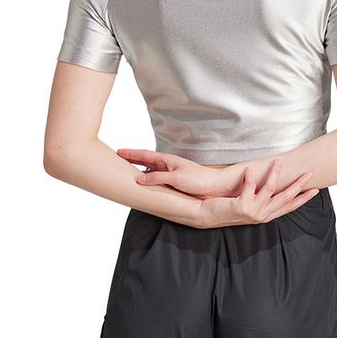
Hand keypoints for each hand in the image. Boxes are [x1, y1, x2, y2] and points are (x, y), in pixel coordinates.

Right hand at [116, 148, 238, 198]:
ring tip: (127, 170)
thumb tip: (139, 179)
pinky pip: (157, 178)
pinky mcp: (176, 182)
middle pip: (146, 160)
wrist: (217, 186)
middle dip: (132, 159)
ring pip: (151, 169)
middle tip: (119, 158)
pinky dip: (148, 178)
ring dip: (139, 168)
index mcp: (168, 161)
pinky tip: (146, 182)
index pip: (145, 155)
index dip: (131, 154)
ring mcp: (172, 173)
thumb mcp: (176, 177)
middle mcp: (168, 165)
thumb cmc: (200, 179)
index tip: (119, 151)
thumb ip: (157, 177)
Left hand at [192, 158, 318, 228]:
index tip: (315, 190)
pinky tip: (250, 168)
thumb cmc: (229, 208)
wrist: (209, 216)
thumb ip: (262, 199)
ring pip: (269, 190)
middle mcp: (262, 216)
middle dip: (298, 185)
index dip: (303, 199)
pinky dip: (251, 177)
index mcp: (266, 216)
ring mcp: (252, 212)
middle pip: (285, 198)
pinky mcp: (241, 206)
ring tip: (279, 161)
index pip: (289, 207)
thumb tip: (275, 185)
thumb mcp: (250, 205)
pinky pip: (250, 187)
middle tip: (308, 173)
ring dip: (275, 173)